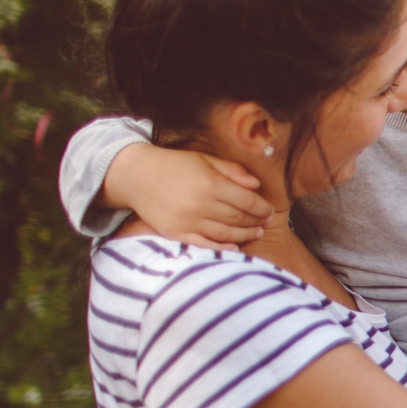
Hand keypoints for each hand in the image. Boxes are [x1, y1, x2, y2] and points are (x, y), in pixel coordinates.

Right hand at [105, 143, 273, 249]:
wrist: (136, 175)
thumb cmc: (175, 165)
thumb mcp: (205, 159)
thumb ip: (232, 171)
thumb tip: (256, 185)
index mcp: (210, 184)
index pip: (247, 201)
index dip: (262, 208)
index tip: (270, 210)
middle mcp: (200, 205)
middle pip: (238, 218)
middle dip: (255, 221)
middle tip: (265, 223)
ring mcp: (188, 221)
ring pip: (225, 234)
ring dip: (245, 235)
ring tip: (256, 233)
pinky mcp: (176, 233)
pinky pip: (204, 244)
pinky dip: (222, 248)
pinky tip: (235, 247)